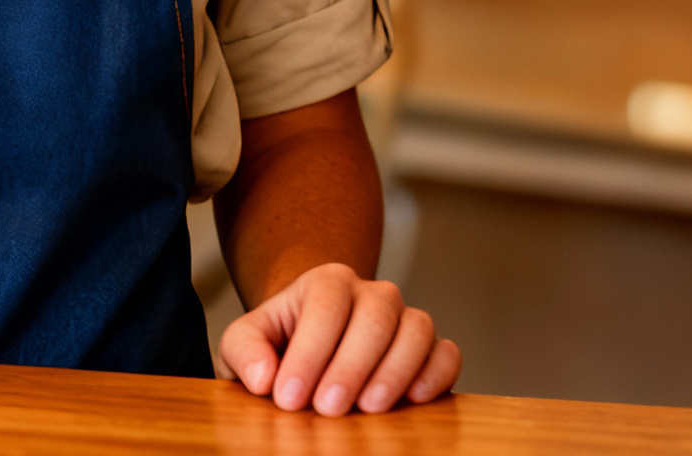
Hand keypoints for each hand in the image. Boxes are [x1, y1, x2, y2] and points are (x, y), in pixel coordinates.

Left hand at [219, 262, 458, 415]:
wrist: (313, 348)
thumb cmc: (280, 345)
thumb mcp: (246, 342)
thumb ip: (244, 351)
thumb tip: (263, 377)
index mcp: (327, 281)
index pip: (324, 306)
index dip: (308, 353)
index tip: (288, 397)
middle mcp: (373, 293)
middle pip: (375, 316)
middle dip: (351, 365)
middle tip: (328, 408)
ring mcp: (406, 319)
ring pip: (416, 330)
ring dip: (395, 371)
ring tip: (369, 409)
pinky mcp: (432, 350)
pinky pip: (447, 354)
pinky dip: (437, 374)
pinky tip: (414, 399)